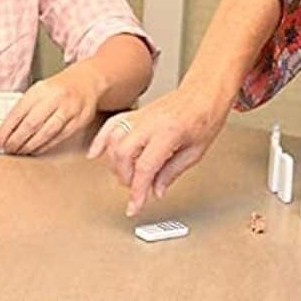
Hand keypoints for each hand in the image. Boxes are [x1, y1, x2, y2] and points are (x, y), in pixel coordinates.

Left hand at [0, 67, 102, 155]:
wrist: (86, 81)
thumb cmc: (58, 88)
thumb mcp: (39, 91)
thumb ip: (24, 108)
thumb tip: (6, 130)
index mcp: (40, 90)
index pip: (17, 113)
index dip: (5, 131)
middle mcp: (55, 98)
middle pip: (31, 124)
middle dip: (16, 140)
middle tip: (8, 149)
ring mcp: (69, 109)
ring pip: (45, 133)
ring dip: (30, 146)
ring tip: (20, 151)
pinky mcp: (79, 121)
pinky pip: (59, 137)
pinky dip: (45, 146)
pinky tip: (36, 149)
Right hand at [88, 85, 225, 214]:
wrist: (204, 94)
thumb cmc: (205, 118)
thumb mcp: (195, 152)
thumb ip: (172, 173)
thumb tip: (156, 191)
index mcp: (169, 133)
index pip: (146, 167)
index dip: (138, 190)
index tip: (135, 206)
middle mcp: (150, 123)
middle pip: (124, 154)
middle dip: (126, 178)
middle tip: (136, 189)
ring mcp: (140, 117)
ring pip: (114, 141)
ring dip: (115, 163)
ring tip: (126, 175)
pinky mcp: (135, 114)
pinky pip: (111, 126)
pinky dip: (100, 141)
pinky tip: (96, 154)